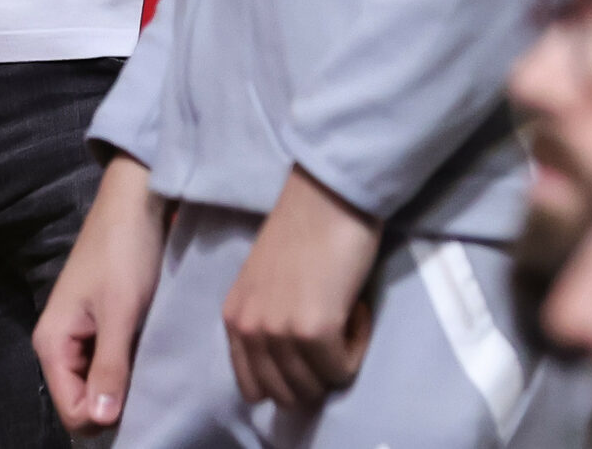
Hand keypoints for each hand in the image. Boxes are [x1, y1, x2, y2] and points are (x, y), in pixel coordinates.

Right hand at [37, 154, 167, 434]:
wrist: (136, 202)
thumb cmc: (124, 253)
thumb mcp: (120, 313)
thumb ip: (109, 368)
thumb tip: (101, 421)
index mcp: (52, 344)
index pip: (73, 412)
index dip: (104, 417)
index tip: (141, 403)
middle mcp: (60, 345)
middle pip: (84, 402)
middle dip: (116, 402)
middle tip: (152, 383)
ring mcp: (80, 335)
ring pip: (100, 385)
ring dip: (126, 384)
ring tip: (154, 366)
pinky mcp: (100, 326)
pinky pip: (111, 365)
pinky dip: (130, 366)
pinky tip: (151, 354)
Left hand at [221, 168, 383, 411]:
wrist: (328, 195)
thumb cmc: (304, 234)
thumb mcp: (265, 287)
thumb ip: (266, 328)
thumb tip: (290, 375)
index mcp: (233, 319)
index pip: (253, 389)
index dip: (288, 380)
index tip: (310, 351)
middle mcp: (249, 329)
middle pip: (286, 395)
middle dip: (316, 375)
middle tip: (332, 331)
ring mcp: (279, 331)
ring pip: (316, 388)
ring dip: (338, 359)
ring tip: (342, 314)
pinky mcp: (314, 331)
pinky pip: (343, 370)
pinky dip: (358, 346)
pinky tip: (356, 308)